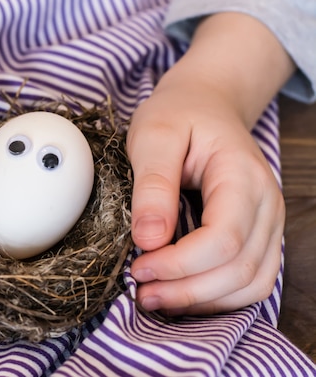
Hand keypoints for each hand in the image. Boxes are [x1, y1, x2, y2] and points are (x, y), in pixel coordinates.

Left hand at [127, 89, 283, 314]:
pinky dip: (216, 297)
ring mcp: (267, 223)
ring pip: (251, 284)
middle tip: (140, 291)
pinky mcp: (258, 235)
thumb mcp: (154, 136)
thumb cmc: (179, 115)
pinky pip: (250, 281)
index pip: (224, 239)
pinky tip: (179, 292)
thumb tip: (149, 239)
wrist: (205, 104)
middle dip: (186, 290)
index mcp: (242, 176)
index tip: (139, 267)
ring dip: (202, 300)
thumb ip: (153, 186)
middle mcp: (266, 204)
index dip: (180, 264)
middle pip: (239, 269)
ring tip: (155, 298)